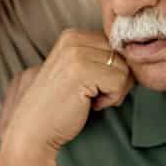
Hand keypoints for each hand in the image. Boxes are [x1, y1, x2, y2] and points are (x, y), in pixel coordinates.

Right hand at [0, 29, 131, 165]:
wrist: (33, 130)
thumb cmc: (58, 107)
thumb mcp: (77, 70)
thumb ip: (98, 57)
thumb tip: (132, 56)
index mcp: (71, 35)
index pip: (116, 46)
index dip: (112, 70)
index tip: (91, 85)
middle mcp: (73, 39)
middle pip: (123, 56)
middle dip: (115, 80)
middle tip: (91, 95)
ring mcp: (76, 53)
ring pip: (124, 69)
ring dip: (113, 91)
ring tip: (88, 100)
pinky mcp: (82, 71)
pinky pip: (120, 82)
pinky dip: (111, 99)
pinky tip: (89, 104)